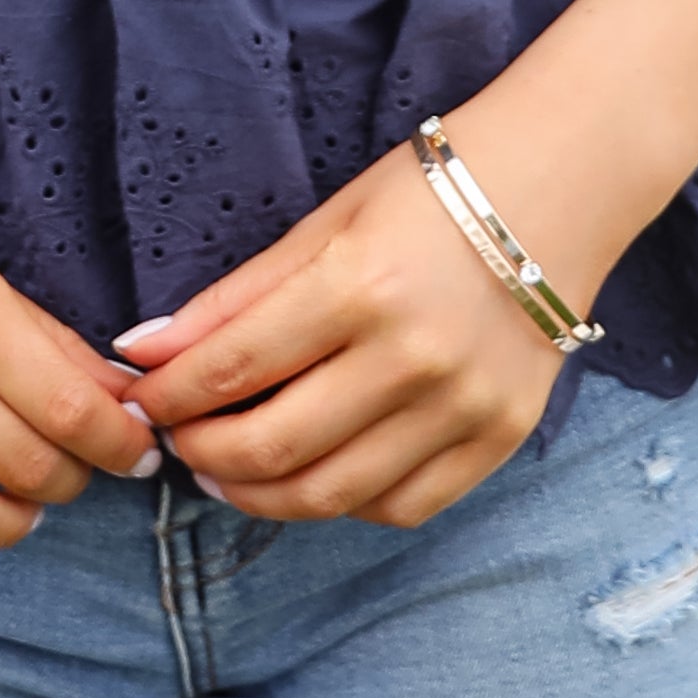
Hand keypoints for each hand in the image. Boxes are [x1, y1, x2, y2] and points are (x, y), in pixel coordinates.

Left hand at [115, 135, 600, 528]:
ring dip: (259, 495)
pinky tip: (312, 476)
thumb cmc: (428, 195)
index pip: (234, 368)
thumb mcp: (325, 222)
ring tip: (228, 472)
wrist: (557, 191)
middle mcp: (413, 357)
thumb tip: (149, 352)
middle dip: (204, 454)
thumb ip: (237, 296)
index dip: (170, 396)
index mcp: (360, 285)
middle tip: (178, 443)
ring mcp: (463, 408)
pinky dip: (342, 505)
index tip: (140, 400)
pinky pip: (401, 507)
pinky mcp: (499, 439)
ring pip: (332, 494)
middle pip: (274, 446)